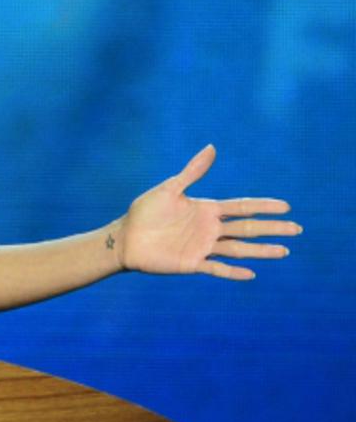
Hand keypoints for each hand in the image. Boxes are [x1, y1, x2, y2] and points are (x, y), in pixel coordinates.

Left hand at [116, 145, 301, 279]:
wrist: (125, 238)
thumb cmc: (145, 211)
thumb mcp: (170, 188)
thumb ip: (193, 171)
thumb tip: (212, 147)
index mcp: (206, 209)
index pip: (242, 207)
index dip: (263, 206)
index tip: (286, 206)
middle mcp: (209, 229)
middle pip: (247, 228)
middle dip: (272, 228)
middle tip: (297, 229)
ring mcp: (203, 247)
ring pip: (238, 249)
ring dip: (261, 251)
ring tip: (284, 251)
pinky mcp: (192, 263)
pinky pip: (217, 268)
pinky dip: (233, 272)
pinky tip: (251, 274)